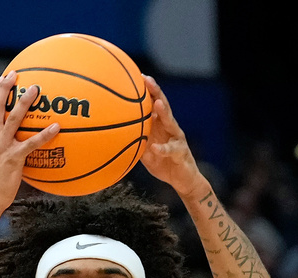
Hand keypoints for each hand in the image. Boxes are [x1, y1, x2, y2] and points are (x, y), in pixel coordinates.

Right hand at [0, 72, 59, 212]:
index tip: (1, 78)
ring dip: (24, 102)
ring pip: (13, 118)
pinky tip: (57, 127)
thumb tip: (13, 136)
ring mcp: (2, 147)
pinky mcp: (13, 158)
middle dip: (4, 87)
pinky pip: (32, 143)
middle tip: (15, 74)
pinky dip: (44, 135)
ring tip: (36, 89)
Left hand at [137, 74, 206, 198]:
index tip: (136, 77)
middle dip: (155, 92)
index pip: (153, 104)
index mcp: (161, 125)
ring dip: (164, 112)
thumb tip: (114, 137)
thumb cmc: (163, 163)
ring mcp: (177, 139)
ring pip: (171, 122)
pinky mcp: (181, 153)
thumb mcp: (145, 151)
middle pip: (163, 106)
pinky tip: (156, 147)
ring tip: (156, 103)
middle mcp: (170, 128)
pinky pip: (171, 150)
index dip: (146, 91)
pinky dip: (163, 149)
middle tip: (146, 79)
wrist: (183, 180)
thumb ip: (135, 141)